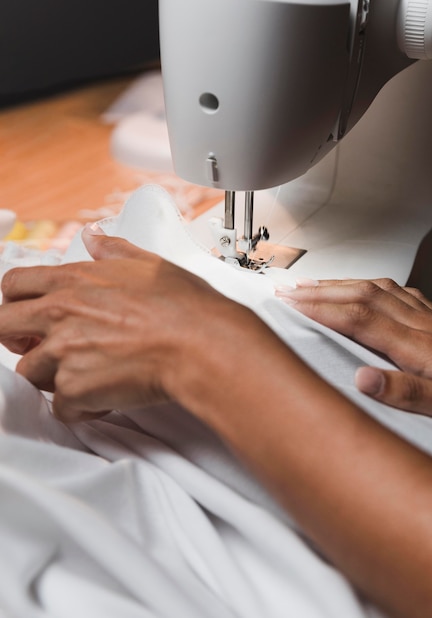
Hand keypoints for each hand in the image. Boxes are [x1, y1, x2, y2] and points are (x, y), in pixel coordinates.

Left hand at [0, 225, 257, 421]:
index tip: (27, 311)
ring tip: (85, 375)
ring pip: (28, 372)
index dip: (17, 299)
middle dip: (18, 339)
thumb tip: (94, 237)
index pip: (15, 283)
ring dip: (52, 376)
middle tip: (40, 346)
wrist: (200, 344)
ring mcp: (64, 352)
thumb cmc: (183, 307)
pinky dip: (80, 407)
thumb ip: (112, 249)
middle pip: (4, 327)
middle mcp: (60, 314)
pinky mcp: (75, 389)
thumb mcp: (148, 264)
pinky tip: (103, 397)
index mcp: (73, 280)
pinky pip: (61, 407)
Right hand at [276, 278, 431, 436]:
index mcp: (422, 346)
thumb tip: (362, 380)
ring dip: (341, 284)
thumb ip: (411, 394)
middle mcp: (423, 325)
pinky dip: (371, 287)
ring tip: (313, 285)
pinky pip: (398, 293)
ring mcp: (431, 320)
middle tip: (287, 289)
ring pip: (378, 290)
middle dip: (321, 290)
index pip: (360, 318)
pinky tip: (365, 289)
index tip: (291, 303)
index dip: (322, 308)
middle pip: (363, 295)